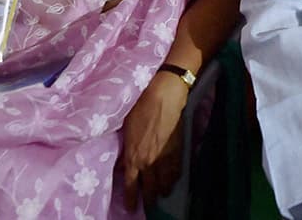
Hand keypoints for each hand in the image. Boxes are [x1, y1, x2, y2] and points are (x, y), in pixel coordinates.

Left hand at [121, 71, 189, 210]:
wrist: (162, 95)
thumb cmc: (140, 107)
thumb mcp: (126, 129)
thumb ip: (125, 149)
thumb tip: (122, 164)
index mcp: (133, 156)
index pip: (131, 184)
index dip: (131, 198)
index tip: (131, 207)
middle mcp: (148, 161)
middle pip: (150, 187)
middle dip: (150, 198)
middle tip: (149, 204)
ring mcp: (165, 156)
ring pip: (166, 181)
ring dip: (164, 189)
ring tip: (164, 193)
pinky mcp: (178, 149)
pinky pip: (177, 170)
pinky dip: (175, 177)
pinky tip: (175, 179)